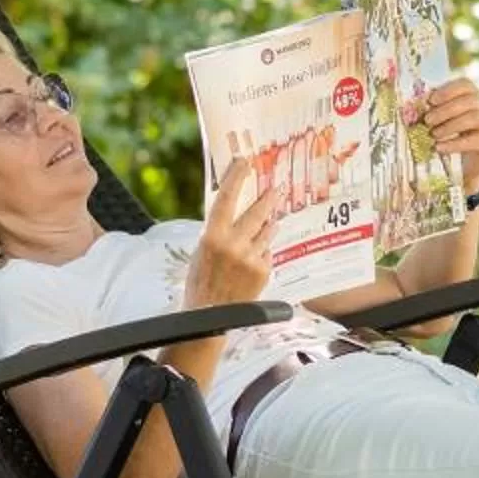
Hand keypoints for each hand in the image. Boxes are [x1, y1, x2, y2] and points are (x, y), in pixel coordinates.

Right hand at [187, 154, 275, 305]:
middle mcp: (234, 244)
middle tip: (277, 188)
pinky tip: (255, 258)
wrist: (209, 316)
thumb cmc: (201, 280)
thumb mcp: (201, 250)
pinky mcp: (263, 271)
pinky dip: (263, 251)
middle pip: (257, 211)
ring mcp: (251, 258)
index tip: (245, 161)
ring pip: (267, 231)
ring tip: (269, 221)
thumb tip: (234, 209)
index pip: (227, 197)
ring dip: (268, 225)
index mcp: (212, 236)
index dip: (236, 176)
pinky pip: (268, 252)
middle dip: (269, 198)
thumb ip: (218, 231)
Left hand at [420, 77, 478, 191]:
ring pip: (475, 118)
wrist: (465, 164)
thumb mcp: (441, 121)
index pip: (465, 84)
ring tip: (433, 134)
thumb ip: (433, 110)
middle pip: (469, 101)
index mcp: (473, 95)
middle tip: (427, 121)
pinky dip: (454, 144)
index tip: (430, 100)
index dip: (448, 90)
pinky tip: (439, 148)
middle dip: (446, 110)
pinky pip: (475, 140)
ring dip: (451, 125)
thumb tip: (416, 104)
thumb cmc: (450, 135)